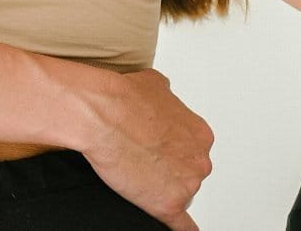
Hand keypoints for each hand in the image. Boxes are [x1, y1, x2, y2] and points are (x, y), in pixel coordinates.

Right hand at [78, 69, 212, 229]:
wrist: (101, 115)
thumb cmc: (123, 100)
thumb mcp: (154, 84)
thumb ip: (167, 98)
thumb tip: (162, 99)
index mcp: (200, 134)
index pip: (192, 151)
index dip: (171, 151)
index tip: (156, 149)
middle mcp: (199, 160)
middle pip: (188, 174)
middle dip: (168, 170)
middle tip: (144, 160)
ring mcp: (186, 185)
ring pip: (179, 194)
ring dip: (162, 189)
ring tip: (136, 175)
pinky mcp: (167, 205)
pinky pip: (182, 225)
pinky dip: (179, 226)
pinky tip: (174, 225)